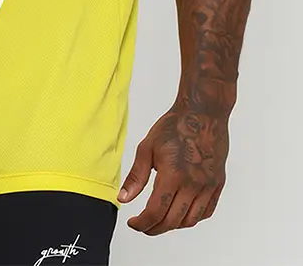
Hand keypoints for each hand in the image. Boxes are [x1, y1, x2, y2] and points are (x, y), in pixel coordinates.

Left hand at [118, 105, 228, 234]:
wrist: (203, 112)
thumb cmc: (174, 126)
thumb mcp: (147, 148)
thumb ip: (136, 177)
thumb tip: (123, 198)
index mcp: (173, 175)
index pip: (156, 212)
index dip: (142, 223)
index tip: (133, 223)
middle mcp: (193, 185)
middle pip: (173, 221)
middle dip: (154, 228)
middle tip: (143, 225)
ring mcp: (208, 186)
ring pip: (190, 220)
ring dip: (173, 225)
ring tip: (160, 219)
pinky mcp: (218, 183)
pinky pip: (206, 211)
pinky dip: (192, 218)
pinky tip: (181, 212)